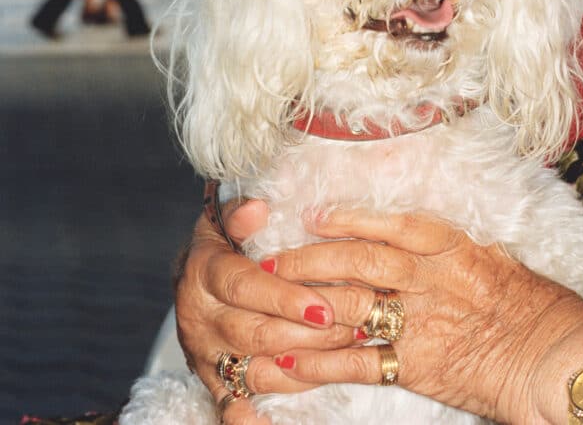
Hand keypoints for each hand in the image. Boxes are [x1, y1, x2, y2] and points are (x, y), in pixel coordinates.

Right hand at [174, 200, 356, 424]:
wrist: (196, 276)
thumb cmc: (228, 240)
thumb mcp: (229, 217)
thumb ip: (242, 213)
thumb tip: (256, 208)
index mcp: (203, 271)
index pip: (244, 287)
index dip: (285, 299)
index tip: (323, 309)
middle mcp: (199, 315)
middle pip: (256, 333)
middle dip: (310, 335)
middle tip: (357, 326)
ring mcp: (206, 352)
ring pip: (257, 369)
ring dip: (307, 363)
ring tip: (350, 348)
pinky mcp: (215, 379)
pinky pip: (241, 401)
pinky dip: (270, 404)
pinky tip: (300, 400)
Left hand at [257, 210, 582, 422]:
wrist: (558, 359)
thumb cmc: (540, 311)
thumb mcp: (499, 265)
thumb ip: (458, 254)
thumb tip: (425, 248)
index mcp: (453, 248)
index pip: (390, 225)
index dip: (347, 219)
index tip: (314, 215)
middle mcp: (430, 278)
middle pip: (356, 260)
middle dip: (309, 259)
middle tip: (271, 259)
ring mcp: (420, 321)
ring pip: (347, 304)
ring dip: (302, 302)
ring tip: (266, 302)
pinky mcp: (416, 364)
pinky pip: (356, 361)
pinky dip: (319, 362)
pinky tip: (288, 361)